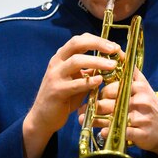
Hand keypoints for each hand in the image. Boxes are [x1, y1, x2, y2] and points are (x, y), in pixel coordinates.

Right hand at [22, 33, 119, 157]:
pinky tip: (100, 81)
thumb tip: (111, 62)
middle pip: (76, 44)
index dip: (97, 40)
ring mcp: (55, 76)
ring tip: (112, 66)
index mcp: (62, 56)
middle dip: (97, 44)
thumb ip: (90, 70)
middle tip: (114, 49)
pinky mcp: (56, 91)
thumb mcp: (77, 79)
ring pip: (76, 61)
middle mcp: (57, 62)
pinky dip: (89, 82)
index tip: (114, 46)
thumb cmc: (64, 96)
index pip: (79, 40)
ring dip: (97, 61)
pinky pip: (75, 84)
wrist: (43, 117)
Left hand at [79, 68, 157, 157]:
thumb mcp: (143, 84)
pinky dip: (108, 132)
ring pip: (112, 117)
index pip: (111, 87)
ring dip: (97, 120)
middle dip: (97, 106)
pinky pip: (119, 132)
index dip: (101, 92)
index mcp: (138, 86)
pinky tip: (102, 131)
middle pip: (109, 102)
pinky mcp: (140, 133)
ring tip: (88, 119)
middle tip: (90, 108)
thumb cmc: (150, 104)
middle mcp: (140, 100)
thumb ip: (130, 69)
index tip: (95, 95)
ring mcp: (140, 117)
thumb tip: (117, 50)